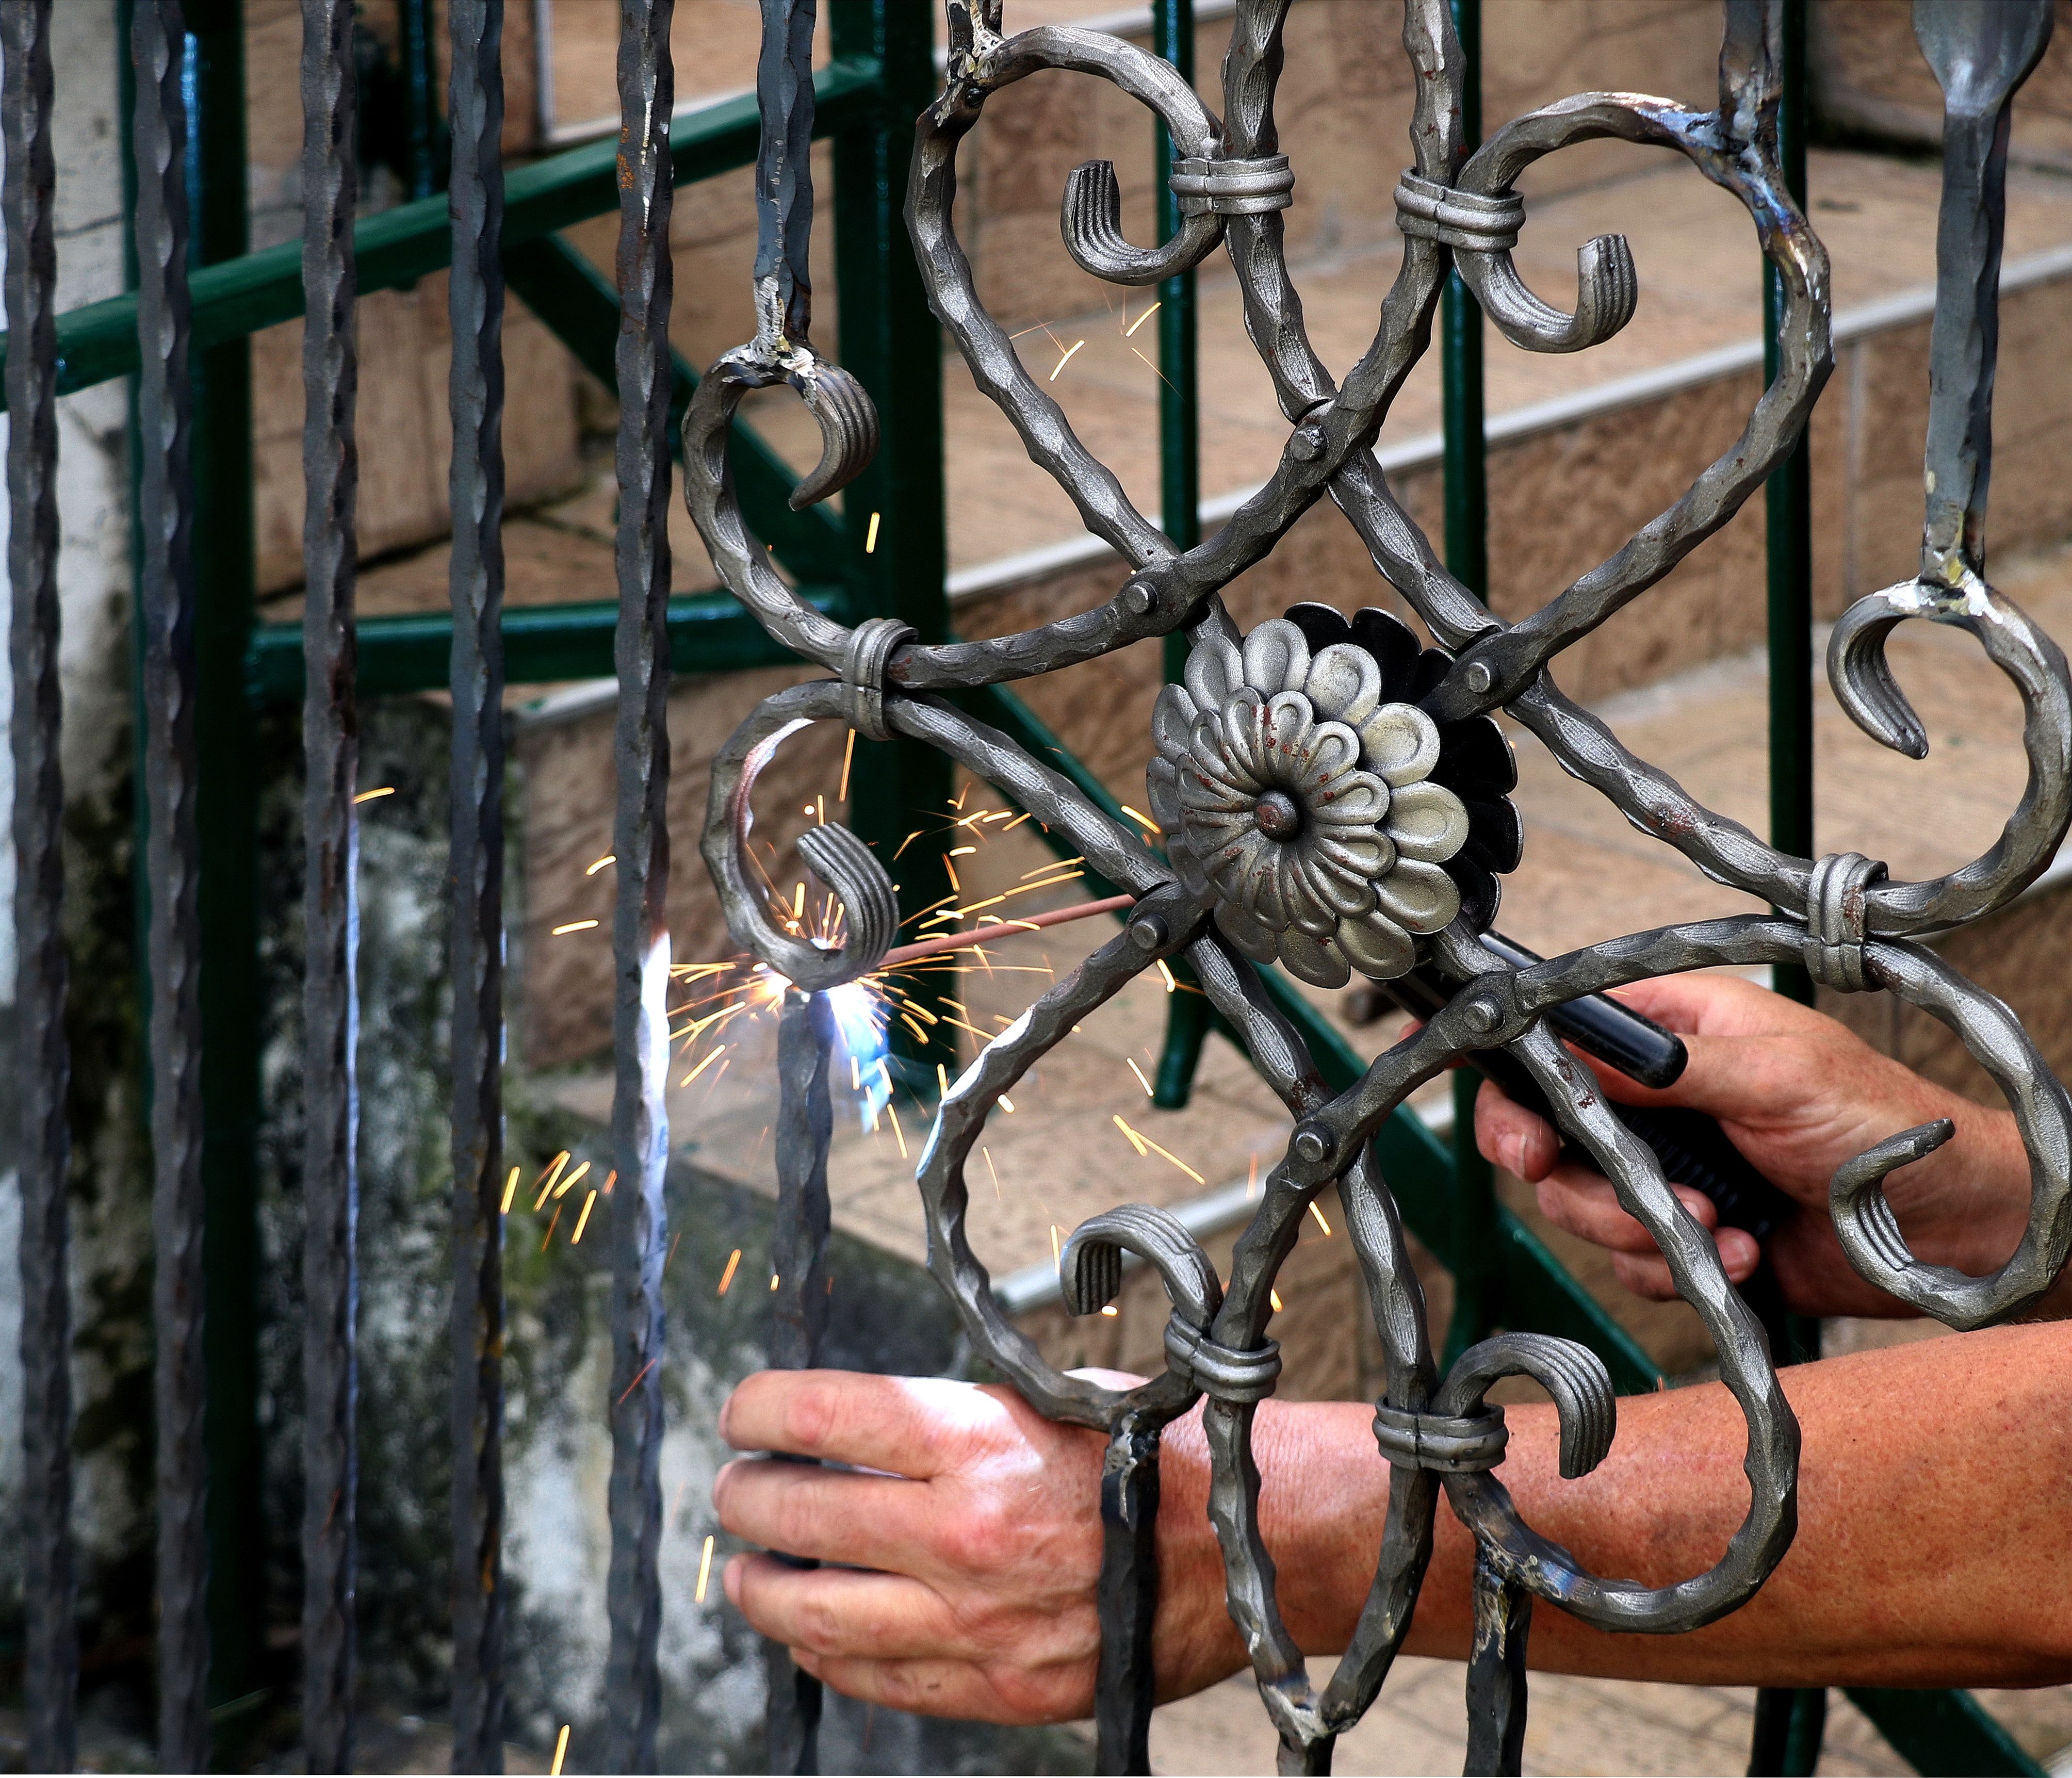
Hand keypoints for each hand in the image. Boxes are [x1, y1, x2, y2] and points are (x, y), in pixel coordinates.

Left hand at [712, 1368, 1241, 1722]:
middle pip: (803, 1514)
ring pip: (818, 1614)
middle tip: (734, 1485)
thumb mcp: (1047, 1401)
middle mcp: (965, 1534)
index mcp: (978, 1443)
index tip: (743, 1410)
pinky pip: (877, 1677)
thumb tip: (857, 1427)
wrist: (1246, 1549)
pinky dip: (825, 1652)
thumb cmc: (1147, 1458)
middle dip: (747, 1496)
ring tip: (748, 1567)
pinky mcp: (1000, 1687)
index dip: (762, 1409)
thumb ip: (951, 1419)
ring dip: (762, 1587)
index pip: (824, 1415)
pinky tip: (811, 1628)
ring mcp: (978, 1623)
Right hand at [1473, 973, 2039, 1317]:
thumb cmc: (1878, 1123)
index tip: (1530, 1138)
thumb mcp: (1776, 1074)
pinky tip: (1744, 1252)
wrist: (1942, 1227)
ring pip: (1583, 1205)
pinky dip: (1679, 1265)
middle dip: (1580, 1179)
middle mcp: (1654, 1097)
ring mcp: (1665, 1166)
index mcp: (1670, 1031)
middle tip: (1612, 1196)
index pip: (1560, 1044)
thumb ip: (1672, 1063)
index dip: (1523, 1091)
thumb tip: (1580, 1046)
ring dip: (1643, 1226)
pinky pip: (1633, 1260)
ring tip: (1718, 1224)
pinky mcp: (1683, 1232)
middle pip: (1551, 1136)